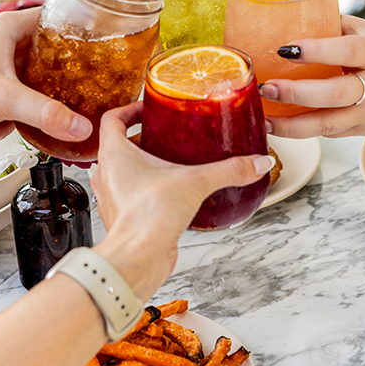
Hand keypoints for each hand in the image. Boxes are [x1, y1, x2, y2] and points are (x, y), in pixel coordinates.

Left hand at [87, 102, 276, 301]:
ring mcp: (113, 197)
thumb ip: (230, 170)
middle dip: (146, 138)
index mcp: (115, 154)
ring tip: (175, 164)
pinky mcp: (125, 217)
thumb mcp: (196, 182)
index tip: (149, 108)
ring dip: (146, 165)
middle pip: (121, 145)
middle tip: (170, 135)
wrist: (137, 257)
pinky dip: (150, 189)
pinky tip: (174, 194)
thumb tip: (256, 163)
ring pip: (125, 171)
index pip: (113, 119)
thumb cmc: (147, 217)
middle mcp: (108, 174)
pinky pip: (134, 195)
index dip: (130, 110)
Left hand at [259, 16, 364, 138]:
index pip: (347, 51)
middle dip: (297, 93)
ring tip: (264, 118)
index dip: (316, 50)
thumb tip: (293, 17)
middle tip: (267, 87)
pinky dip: (302, 131)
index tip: (285, 48)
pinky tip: (279, 126)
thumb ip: (336, 27)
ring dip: (292, 125)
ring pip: (328, 124)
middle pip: (334, 94)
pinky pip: (329, 133)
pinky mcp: (363, 130)